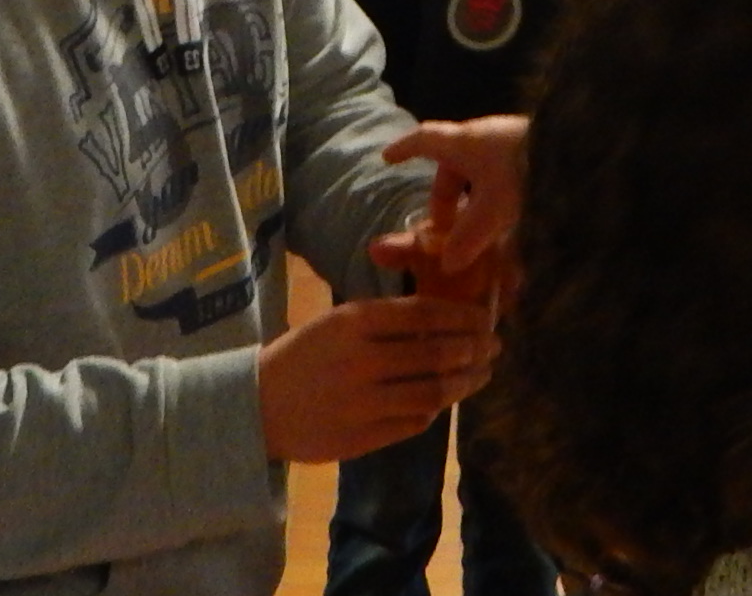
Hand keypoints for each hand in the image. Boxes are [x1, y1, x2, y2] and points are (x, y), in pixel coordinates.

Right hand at [256, 293, 499, 463]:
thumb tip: (445, 316)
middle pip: (437, 354)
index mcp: (356, 322)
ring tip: (482, 374)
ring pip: (432, 391)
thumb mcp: (338, 321)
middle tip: (494, 347)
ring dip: (465, 382)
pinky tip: (445, 400)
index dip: (464, 316)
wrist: (257, 405)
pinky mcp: (363, 437)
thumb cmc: (302, 355)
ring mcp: (364, 402)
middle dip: (475, 349)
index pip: (427, 314)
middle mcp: (364, 360)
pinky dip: (435, 409)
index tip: (487, 318)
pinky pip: (414, 422)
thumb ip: (385, 319)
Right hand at [383, 116, 525, 280]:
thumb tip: (448, 265)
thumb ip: (468, 238)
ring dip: (479, 215)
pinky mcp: (540, 164)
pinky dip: (508, 219)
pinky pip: (513, 192)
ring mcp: (515, 152)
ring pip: (486, 184)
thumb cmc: (530, 169)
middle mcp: (488, 144)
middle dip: (448, 202)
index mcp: (467, 143)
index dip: (404, 149)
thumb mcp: (493, 209)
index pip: (425, 140)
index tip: (387, 159)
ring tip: (480, 248)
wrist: (589, 147)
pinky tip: (517, 254)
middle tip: (445, 235)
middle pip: (456, 169)